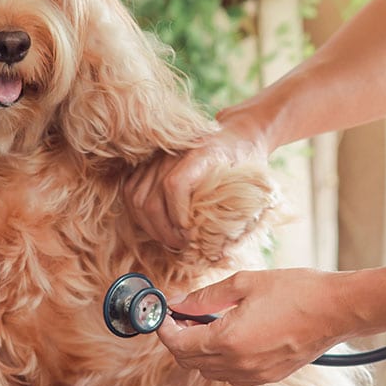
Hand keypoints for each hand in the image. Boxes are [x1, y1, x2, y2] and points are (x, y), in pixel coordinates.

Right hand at [123, 112, 268, 250]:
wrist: (239, 135)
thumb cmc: (248, 162)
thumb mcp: (255, 182)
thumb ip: (241, 209)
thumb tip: (221, 250)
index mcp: (204, 152)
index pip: (175, 184)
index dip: (177, 216)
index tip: (189, 235)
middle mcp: (174, 152)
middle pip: (151, 197)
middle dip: (164, 230)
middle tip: (181, 245)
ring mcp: (158, 156)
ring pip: (136, 198)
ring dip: (150, 226)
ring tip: (170, 240)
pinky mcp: (149, 162)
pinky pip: (131, 191)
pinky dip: (140, 214)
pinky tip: (157, 227)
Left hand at [156, 269, 355, 385]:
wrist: (335, 310)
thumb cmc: (296, 291)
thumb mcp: (245, 284)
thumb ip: (206, 297)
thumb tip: (179, 303)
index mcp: (228, 341)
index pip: (179, 343)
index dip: (165, 328)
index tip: (162, 314)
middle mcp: (237, 365)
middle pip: (190, 361)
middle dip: (179, 339)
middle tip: (181, 315)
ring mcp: (253, 375)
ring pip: (208, 370)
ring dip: (199, 350)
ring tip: (205, 323)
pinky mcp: (267, 377)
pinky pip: (230, 374)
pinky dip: (220, 358)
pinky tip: (229, 335)